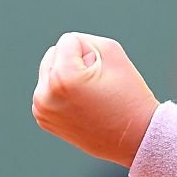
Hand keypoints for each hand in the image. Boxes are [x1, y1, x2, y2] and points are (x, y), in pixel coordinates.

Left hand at [32, 32, 157, 166]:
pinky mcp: (43, 119)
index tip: (103, 74)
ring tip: (89, 94)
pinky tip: (82, 104)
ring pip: (50, 71)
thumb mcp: (112, 52)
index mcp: (62, 78)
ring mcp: (42, 110)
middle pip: (54, 54)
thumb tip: (62, 52)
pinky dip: (63, 91)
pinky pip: (48, 89)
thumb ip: (84, 41)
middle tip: (97, 84)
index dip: (91, 51)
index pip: (69, 40)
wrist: (135, 136)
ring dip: (67, 75)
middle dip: (75, 62)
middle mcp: (45, 95)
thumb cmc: (127, 93)